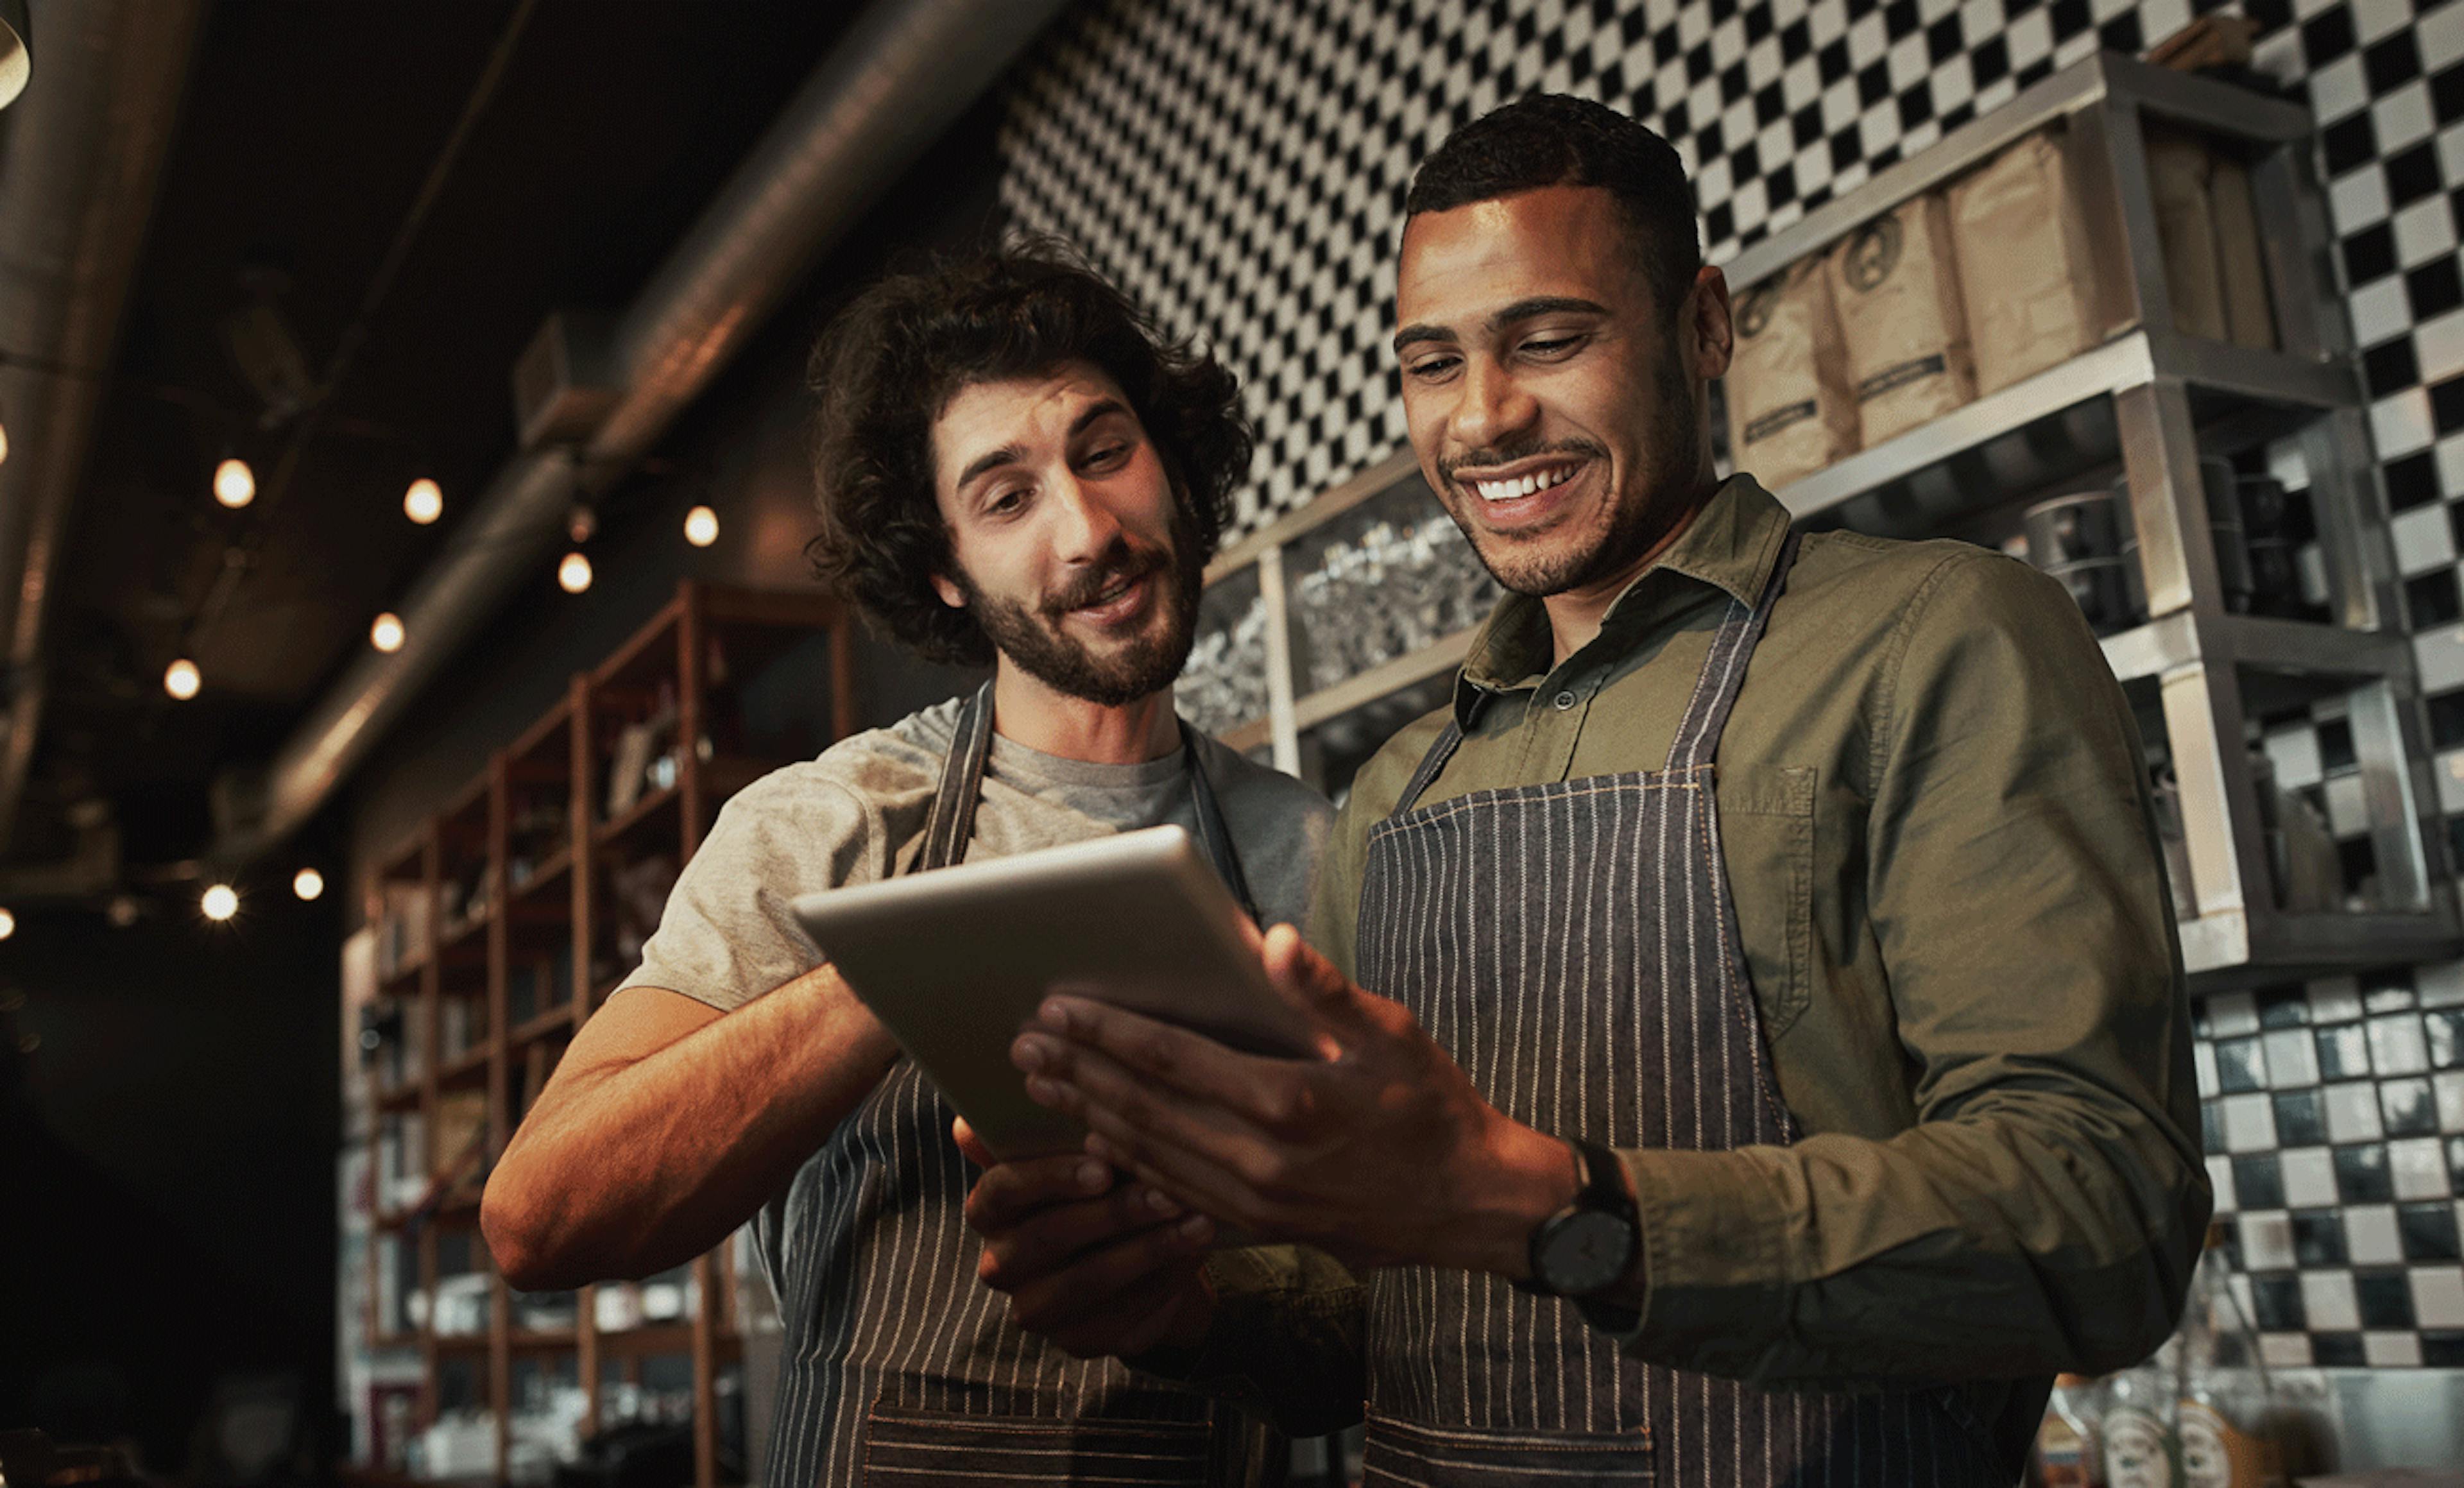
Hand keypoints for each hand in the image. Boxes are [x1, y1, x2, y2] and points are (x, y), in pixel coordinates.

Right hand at [953, 1117, 1219, 1358]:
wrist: (1135, 1251)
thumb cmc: (1102, 1182)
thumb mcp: (1079, 1149)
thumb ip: (1047, 1128)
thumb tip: (990, 1114)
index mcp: (991, 1206)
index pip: (1002, 1191)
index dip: (1050, 1179)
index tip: (1102, 1168)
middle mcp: (1002, 1261)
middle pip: (1046, 1238)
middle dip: (1112, 1214)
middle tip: (1165, 1194)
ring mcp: (1036, 1307)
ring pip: (1086, 1281)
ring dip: (1146, 1249)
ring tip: (1196, 1222)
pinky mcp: (1076, 1341)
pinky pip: (1118, 1316)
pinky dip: (1161, 1281)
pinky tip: (1193, 1252)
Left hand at [1008, 925, 1575, 1274]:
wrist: (1468, 1204)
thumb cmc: (1432, 1107)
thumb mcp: (1392, 1034)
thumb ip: (1323, 990)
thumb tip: (1272, 940)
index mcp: (1286, 1101)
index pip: (1171, 1059)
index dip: (1107, 1031)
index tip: (1057, 1007)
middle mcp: (1258, 1158)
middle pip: (1142, 1108)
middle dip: (1077, 1071)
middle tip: (1024, 1042)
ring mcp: (1252, 1200)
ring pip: (1147, 1154)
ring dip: (1087, 1116)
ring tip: (1041, 1085)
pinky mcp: (1256, 1226)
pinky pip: (1172, 1193)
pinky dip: (1126, 1165)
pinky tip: (1093, 1144)